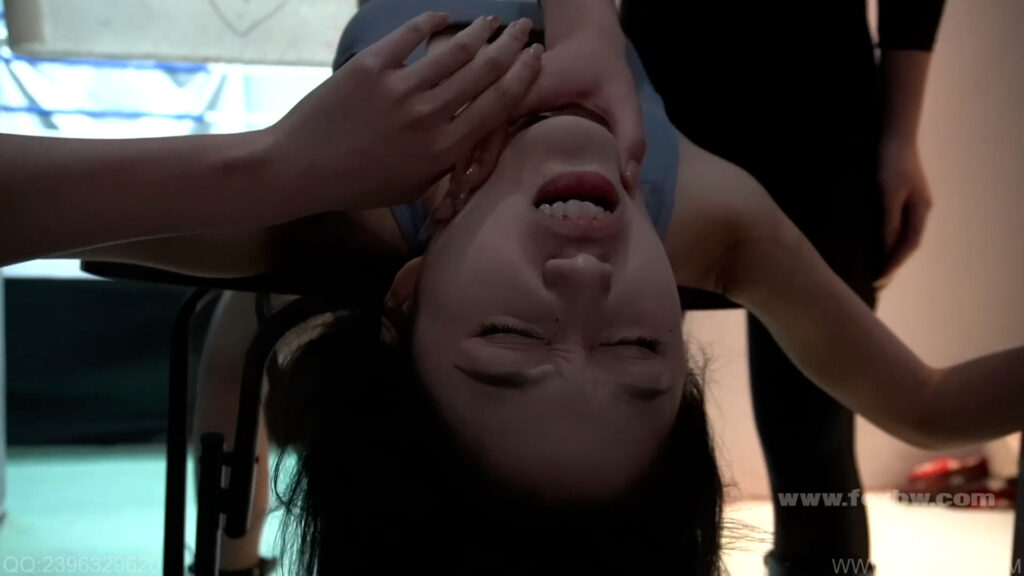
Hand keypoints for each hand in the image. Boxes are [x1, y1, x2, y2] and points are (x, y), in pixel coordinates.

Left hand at [264, 12, 541, 212]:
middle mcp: (430, 116)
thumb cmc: (357, 185)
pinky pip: (411, 35)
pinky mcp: (371, 68)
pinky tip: (442, 16)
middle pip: (486, 70)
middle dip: (511, 44)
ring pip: (455, 49)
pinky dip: (431, 22)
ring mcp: (400, 89)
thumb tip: (470, 136)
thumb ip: (446, 161)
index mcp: (445, 149)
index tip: (535, 56)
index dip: (524, 75)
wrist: (299, 168)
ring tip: (491, 21)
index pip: (500, 103)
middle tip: (523, 28)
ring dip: (479, 30)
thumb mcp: (413, 186)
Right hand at [460, 2, 645, 193]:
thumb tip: (627, 181)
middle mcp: (507, 94)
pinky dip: (466, 161)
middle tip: (449, 210)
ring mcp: (499, 101)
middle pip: (473, 131)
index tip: (472, 185)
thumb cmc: (604, 71)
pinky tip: (459, 191)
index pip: (497, 120)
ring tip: (448, 209)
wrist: (587, 41)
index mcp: (529, 88)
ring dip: (457, 168)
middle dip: (460, 168)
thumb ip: (630, 137)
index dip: (483, 152)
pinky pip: (477, 135)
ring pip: (469, 134)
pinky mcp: (498, 111)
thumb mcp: (624, 100)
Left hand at [875, 136, 932, 287]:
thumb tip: (887, 247)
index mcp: (920, 211)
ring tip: (875, 270)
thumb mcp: (889, 193)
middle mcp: (919, 210)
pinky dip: (887, 238)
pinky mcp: (901, 196)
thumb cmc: (891, 162)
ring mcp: (911, 203)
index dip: (895, 264)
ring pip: (902, 235)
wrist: (894, 134)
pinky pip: (896, 224)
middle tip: (876, 283)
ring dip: (890, 253)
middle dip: (893, 263)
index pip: (909, 245)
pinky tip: (875, 244)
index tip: (880, 280)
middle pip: (907, 243)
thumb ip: (889, 220)